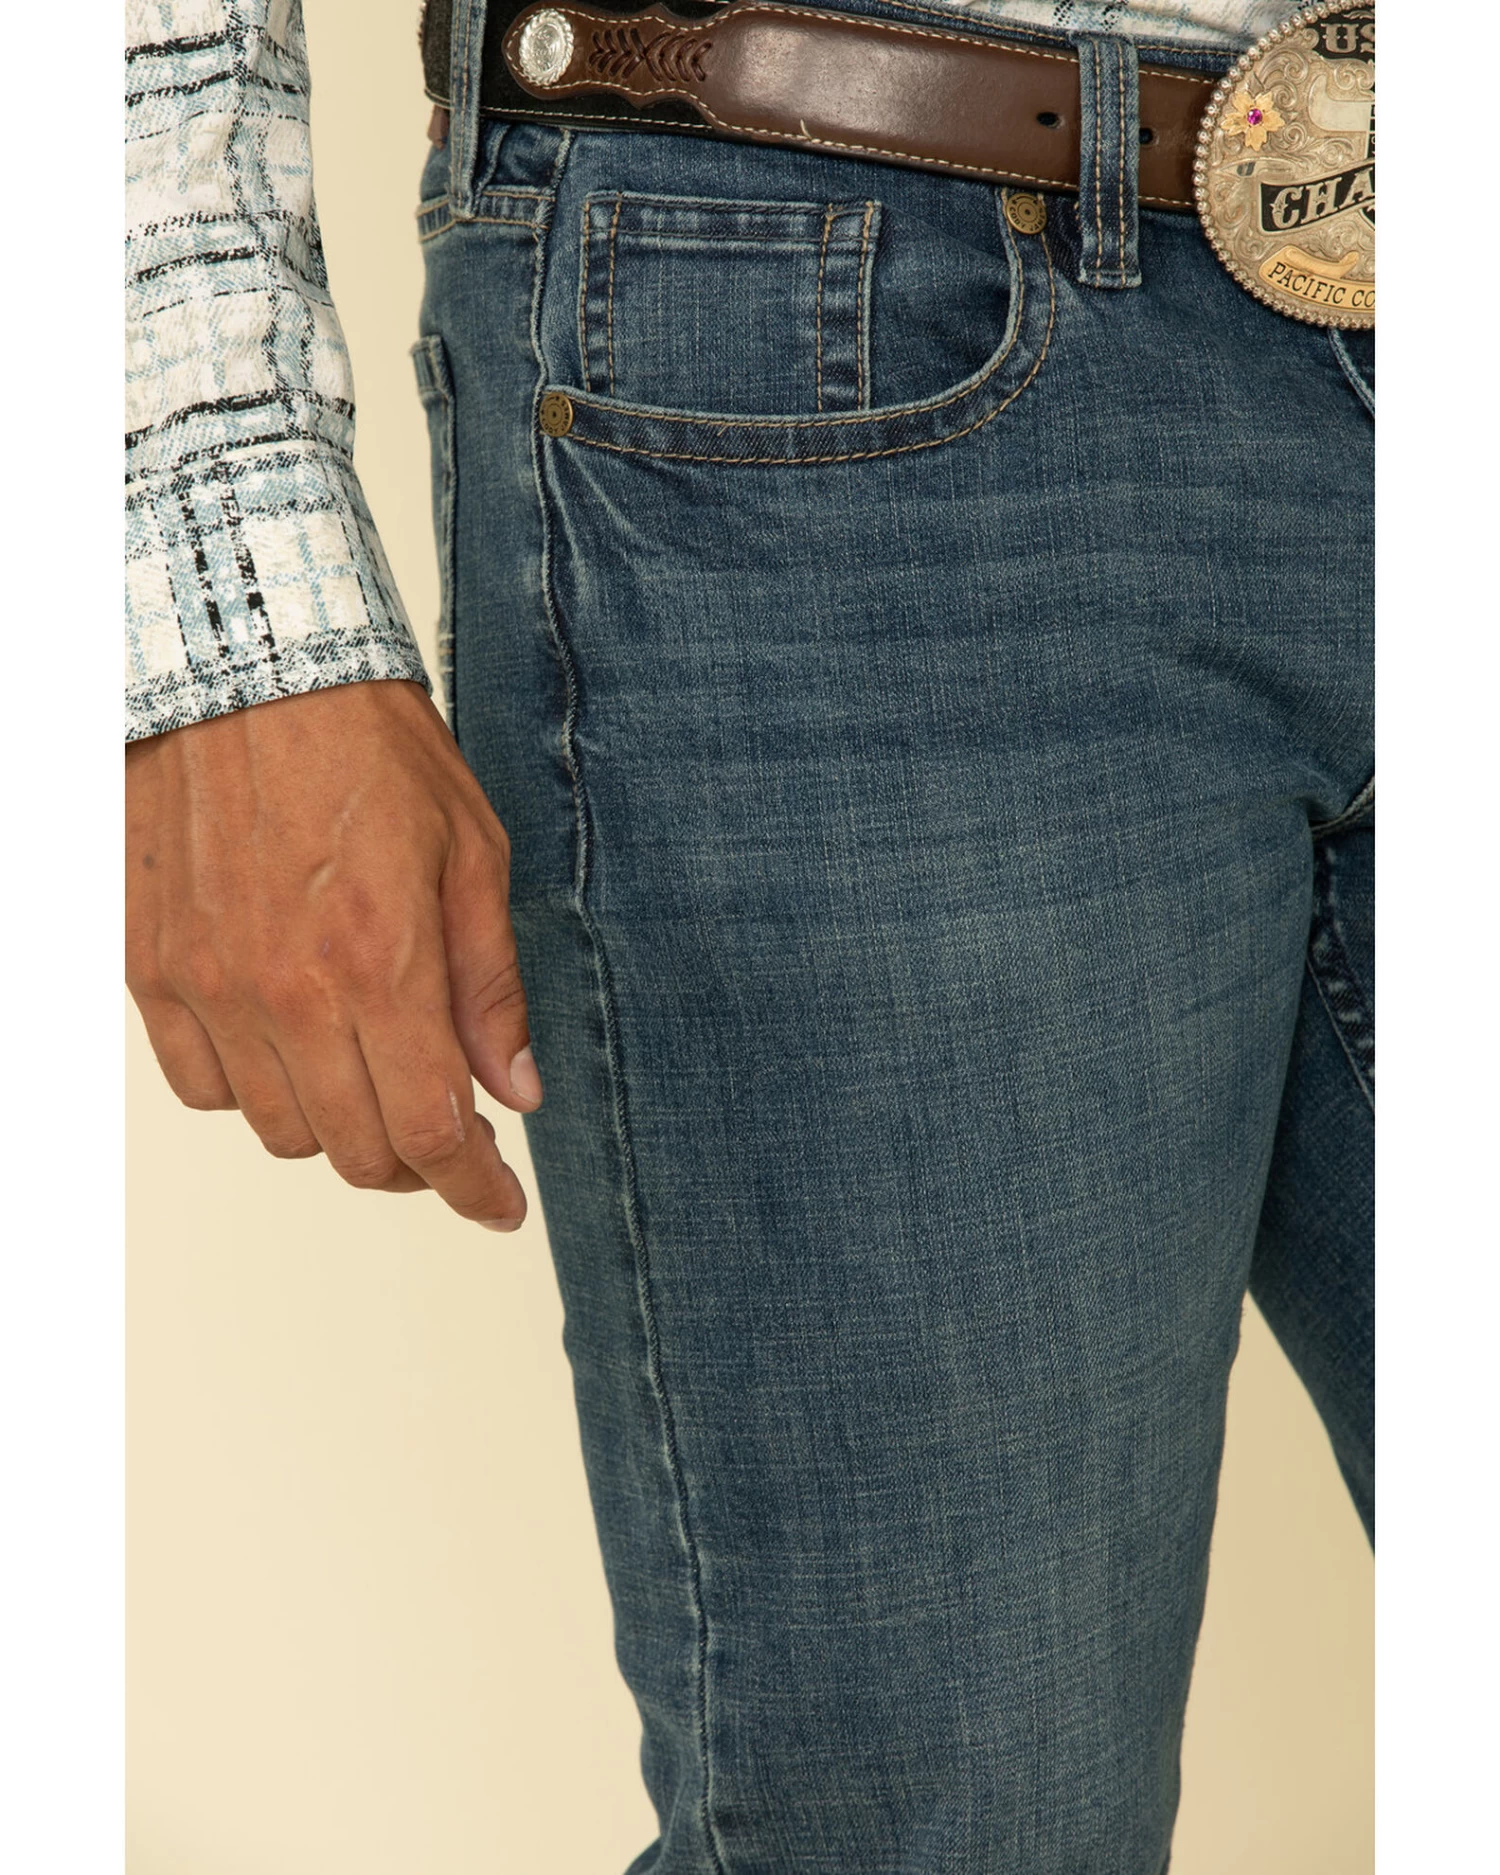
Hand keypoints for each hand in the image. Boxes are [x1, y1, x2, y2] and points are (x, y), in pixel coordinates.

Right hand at [126, 680, 539, 1229]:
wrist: (245, 665)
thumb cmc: (368, 745)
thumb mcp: (472, 852)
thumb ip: (490, 986)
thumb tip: (513, 1091)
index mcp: (380, 964)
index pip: (431, 1134)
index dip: (474, 1191)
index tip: (500, 1205)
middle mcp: (287, 993)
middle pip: (358, 1152)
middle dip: (420, 1164)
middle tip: (451, 1133)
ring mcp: (208, 986)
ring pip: (279, 1132)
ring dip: (339, 1129)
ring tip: (373, 1077)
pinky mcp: (152, 967)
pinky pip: (201, 1086)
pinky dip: (255, 1092)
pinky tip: (292, 1046)